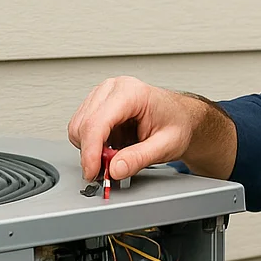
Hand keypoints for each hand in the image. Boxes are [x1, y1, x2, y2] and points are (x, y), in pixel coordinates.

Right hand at [67, 77, 231, 180]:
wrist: (182, 117)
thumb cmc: (178, 124)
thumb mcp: (166, 146)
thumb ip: (139, 158)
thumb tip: (114, 169)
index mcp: (132, 93)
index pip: (97, 123)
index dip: (91, 152)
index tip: (93, 172)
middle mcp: (113, 88)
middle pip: (83, 125)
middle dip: (92, 153)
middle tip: (112, 168)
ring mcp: (103, 94)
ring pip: (78, 127)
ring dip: (91, 148)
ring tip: (118, 155)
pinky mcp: (97, 103)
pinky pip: (82, 128)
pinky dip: (93, 143)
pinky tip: (113, 146)